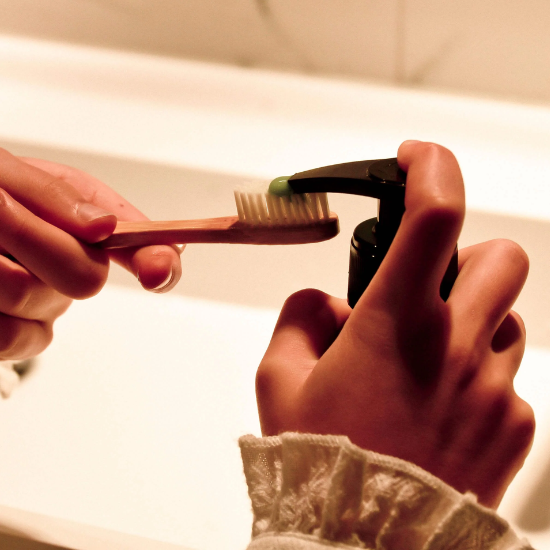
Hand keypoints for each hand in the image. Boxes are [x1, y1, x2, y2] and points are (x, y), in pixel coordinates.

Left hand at [0, 148, 181, 359]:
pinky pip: (14, 340)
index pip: (139, 240)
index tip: (154, 269)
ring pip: (40, 304)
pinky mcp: (12, 337)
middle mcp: (68, 262)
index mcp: (79, 217)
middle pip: (86, 276)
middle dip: (34, 240)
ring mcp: (40, 303)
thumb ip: (57, 196)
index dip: (155, 253)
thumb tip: (106, 228)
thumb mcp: (4, 173)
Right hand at [256, 141, 534, 507]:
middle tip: (426, 289)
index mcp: (393, 323)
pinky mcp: (514, 425)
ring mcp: (493, 387)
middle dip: (465, 257)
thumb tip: (325, 302)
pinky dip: (475, 376)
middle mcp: (454, 346)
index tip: (415, 160)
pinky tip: (440, 410)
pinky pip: (507, 378)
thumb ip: (299, 319)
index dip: (430, 168)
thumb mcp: (282, 379)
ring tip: (426, 362)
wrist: (364, 541)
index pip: (432, 215)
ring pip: (506, 319)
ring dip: (469, 321)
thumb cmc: (319, 461)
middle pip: (500, 256)